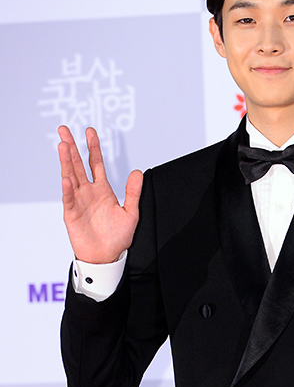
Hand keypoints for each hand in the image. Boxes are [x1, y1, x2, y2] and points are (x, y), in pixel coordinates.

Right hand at [58, 125, 142, 263]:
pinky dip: (68, 189)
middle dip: (71, 147)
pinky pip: (69, 199)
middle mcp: (88, 192)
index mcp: (102, 190)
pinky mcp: (71, 214)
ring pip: (70, 177)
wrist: (107, 257)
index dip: (93, 147)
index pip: (96, 163)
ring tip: (62, 145)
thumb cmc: (117, 238)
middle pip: (78, 165)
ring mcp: (78, 201)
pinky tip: (67, 178)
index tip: (90, 131)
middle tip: (64, 130)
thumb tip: (138, 171)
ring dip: (66, 162)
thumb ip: (133, 192)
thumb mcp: (131, 213)